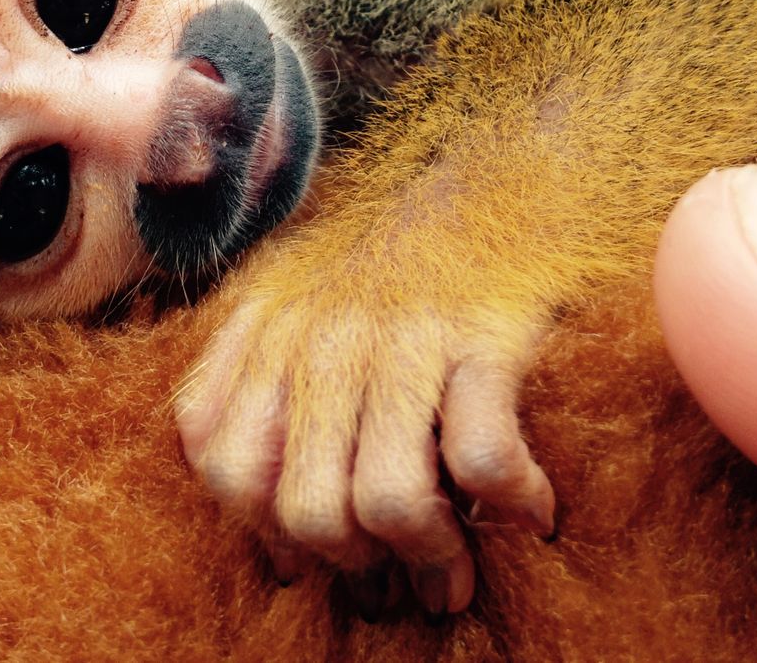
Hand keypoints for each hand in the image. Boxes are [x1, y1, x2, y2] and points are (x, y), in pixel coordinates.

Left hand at [176, 224, 553, 619]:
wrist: (488, 185)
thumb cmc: (395, 275)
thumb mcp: (300, 316)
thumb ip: (262, 405)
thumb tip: (285, 553)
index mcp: (271, 338)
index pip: (228, 470)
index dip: (273, 532)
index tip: (326, 551)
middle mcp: (325, 342)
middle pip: (307, 508)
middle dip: (360, 564)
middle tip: (400, 571)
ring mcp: (402, 342)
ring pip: (387, 500)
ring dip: (432, 554)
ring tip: (457, 558)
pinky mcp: (483, 340)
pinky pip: (482, 459)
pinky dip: (511, 503)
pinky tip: (529, 508)